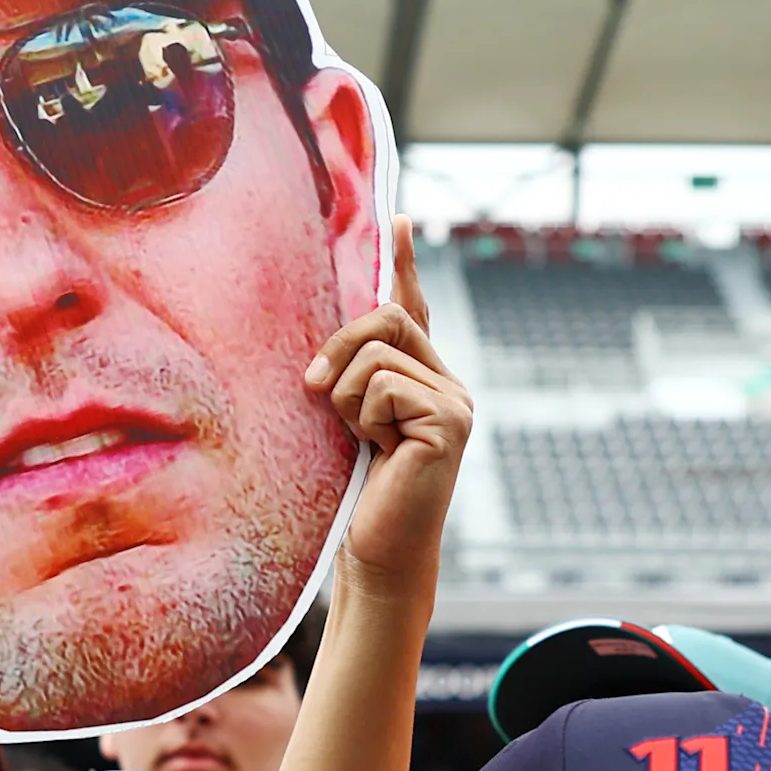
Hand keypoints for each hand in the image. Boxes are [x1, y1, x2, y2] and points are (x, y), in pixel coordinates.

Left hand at [309, 219, 470, 593]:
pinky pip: (383, 386)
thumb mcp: (344, 421)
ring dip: (347, 399)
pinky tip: (381, 454)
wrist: (375, 553)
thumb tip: (327, 346)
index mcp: (424, 379)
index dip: (404, 264)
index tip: (399, 217)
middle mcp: (449, 383)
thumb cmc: (351, 496)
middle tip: (315, 390)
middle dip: (340, 347)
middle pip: (387, 316)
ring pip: (376, 354)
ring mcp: (456, 401)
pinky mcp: (450, 421)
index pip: (413, 311)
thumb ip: (348, 378)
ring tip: (362, 442)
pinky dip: (364, 418)